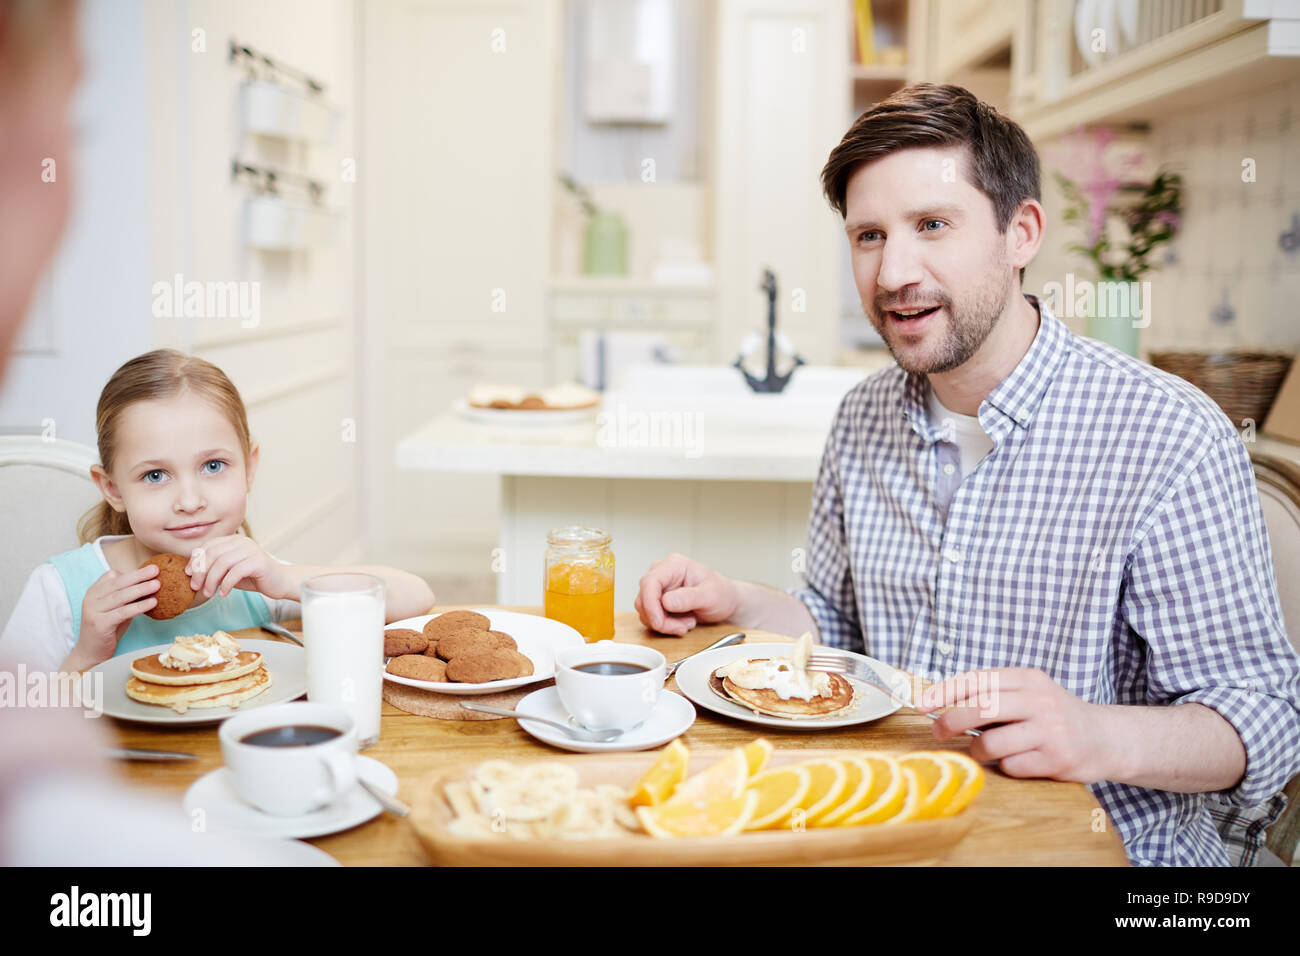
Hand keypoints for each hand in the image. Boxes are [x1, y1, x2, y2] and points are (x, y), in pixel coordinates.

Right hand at [71, 564, 160, 668]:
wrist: (90, 652)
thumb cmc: (107, 629)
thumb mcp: (117, 609)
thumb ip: (128, 597)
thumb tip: (151, 584)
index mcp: (94, 592)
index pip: (112, 576)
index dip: (132, 572)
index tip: (150, 569)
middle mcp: (91, 599)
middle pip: (118, 583)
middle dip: (139, 576)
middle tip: (156, 570)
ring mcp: (93, 611)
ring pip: (120, 596)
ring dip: (141, 589)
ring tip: (157, 584)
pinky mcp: (99, 623)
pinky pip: (122, 612)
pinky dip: (138, 606)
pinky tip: (153, 603)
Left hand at [186, 536, 290, 601]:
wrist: (280, 582)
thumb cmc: (253, 577)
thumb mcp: (229, 570)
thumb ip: (215, 567)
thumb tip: (190, 572)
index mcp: (233, 540)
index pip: (207, 546)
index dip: (195, 560)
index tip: (188, 575)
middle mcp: (242, 542)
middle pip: (212, 553)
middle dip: (200, 572)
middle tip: (195, 587)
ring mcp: (251, 550)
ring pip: (222, 563)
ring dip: (211, 580)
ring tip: (208, 594)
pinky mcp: (258, 562)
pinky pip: (235, 572)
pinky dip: (226, 584)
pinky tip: (223, 594)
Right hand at [634, 553, 738, 635]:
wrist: (724, 602)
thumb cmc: (720, 594)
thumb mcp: (710, 596)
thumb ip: (689, 598)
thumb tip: (666, 602)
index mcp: (674, 565)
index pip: (650, 581)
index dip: (650, 603)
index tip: (658, 622)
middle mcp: (662, 574)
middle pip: (644, 598)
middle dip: (660, 619)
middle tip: (682, 627)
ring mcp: (658, 588)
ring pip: (645, 611)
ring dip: (664, 624)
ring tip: (687, 623)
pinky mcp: (657, 601)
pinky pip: (650, 617)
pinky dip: (665, 626)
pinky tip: (682, 624)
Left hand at [919, 667, 1115, 783]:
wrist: (1107, 739)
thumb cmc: (1054, 716)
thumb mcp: (1028, 693)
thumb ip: (992, 694)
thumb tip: (939, 703)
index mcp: (1028, 679)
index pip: (977, 679)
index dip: (944, 692)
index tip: (922, 704)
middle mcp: (1040, 700)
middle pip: (980, 708)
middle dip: (949, 721)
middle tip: (937, 732)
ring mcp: (1050, 730)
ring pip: (990, 742)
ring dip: (978, 750)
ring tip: (985, 750)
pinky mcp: (1057, 759)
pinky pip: (1011, 766)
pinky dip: (1005, 767)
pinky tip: (1016, 761)